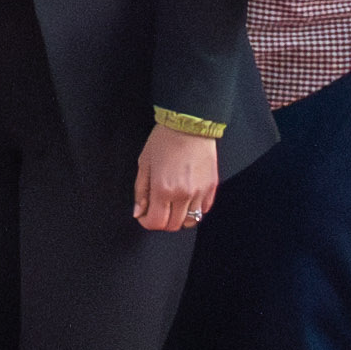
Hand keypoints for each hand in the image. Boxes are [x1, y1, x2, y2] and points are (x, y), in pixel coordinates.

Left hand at [132, 123, 220, 237]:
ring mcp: (200, 192)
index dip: (146, 222)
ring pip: (190, 221)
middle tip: (156, 210)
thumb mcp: (144, 163)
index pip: (156, 222)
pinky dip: (194, 210)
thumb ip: (141, 191)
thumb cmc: (165, 139)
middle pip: (173, 226)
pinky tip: (186, 199)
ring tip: (172, 205)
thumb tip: (139, 211)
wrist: (190, 123)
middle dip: (161, 221)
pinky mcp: (211, 187)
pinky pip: (204, 210)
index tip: (144, 215)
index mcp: (163, 189)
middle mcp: (183, 195)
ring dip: (179, 218)